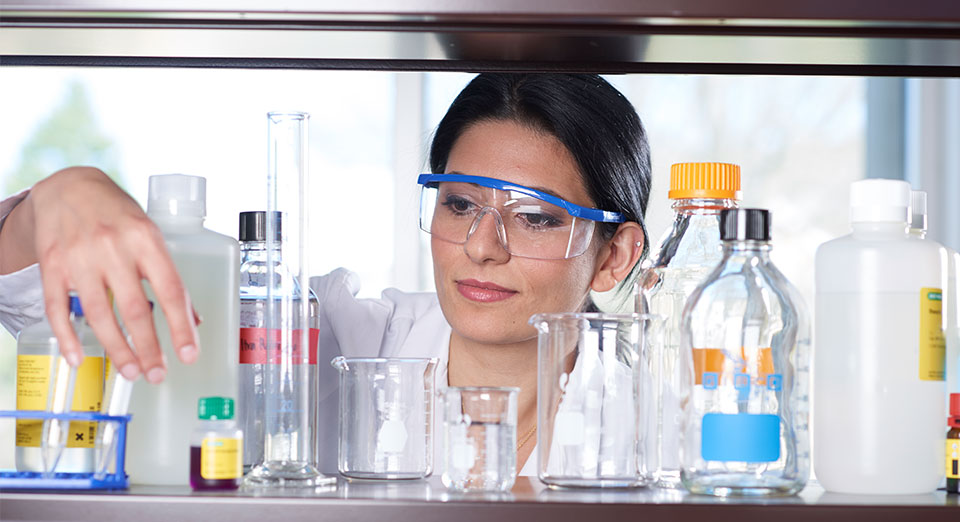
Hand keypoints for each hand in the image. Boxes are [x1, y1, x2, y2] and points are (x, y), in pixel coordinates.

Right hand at [6, 166, 198, 382]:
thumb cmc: (118, 214)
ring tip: (131, 372)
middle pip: (134, 309)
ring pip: (99, 314)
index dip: (181, 325)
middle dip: (148, 347)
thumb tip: (193, 318)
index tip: (189, 354)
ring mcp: (79, 258)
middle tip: (157, 375)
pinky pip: (58, 308)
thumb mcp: (150, 234)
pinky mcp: (52, 266)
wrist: (68, 187)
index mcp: (145, 239)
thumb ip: (168, 275)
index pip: (169, 290)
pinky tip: (79, 358)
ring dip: (116, 349)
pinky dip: (68, 337)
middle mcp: (112, 248)